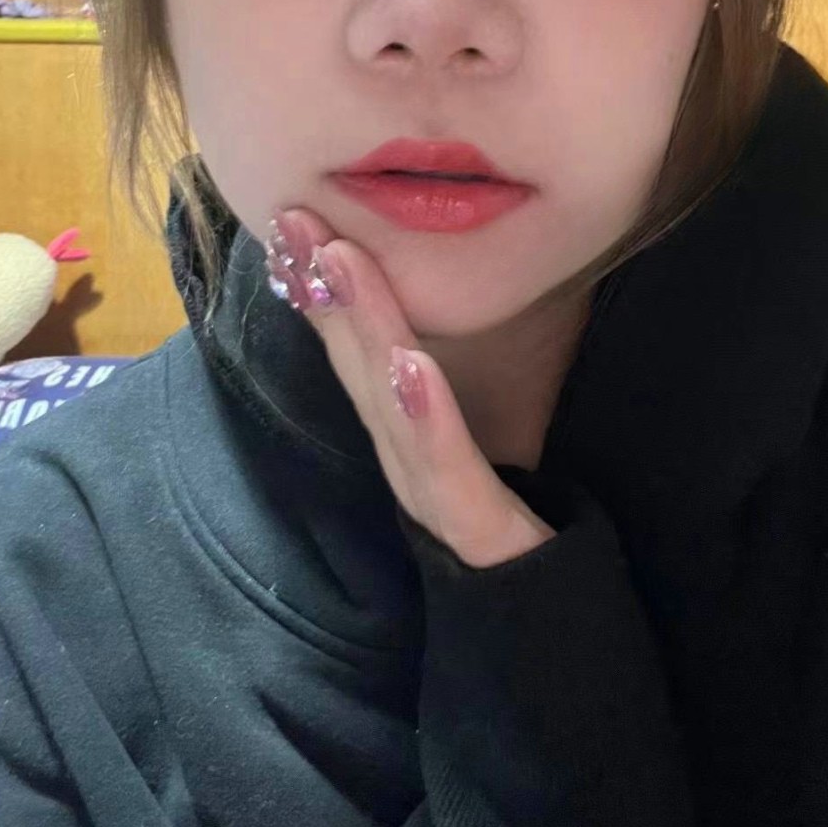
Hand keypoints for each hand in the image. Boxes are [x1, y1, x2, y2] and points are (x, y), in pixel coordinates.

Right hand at [264, 207, 556, 569]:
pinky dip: (425, 412)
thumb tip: (411, 318)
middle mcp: (398, 449)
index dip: (320, 283)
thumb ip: (424, 385)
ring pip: (387, 395)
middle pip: (355, 359)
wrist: (535, 609)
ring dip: (362, 324)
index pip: (352, 344)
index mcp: (398, 425)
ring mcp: (427, 484)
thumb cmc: (494, 514)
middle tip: (292, 217)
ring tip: (341, 262)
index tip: (292, 218)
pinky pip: (445, 460)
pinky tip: (411, 366)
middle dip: (322, 285)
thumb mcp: (455, 435)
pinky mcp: (467, 519)